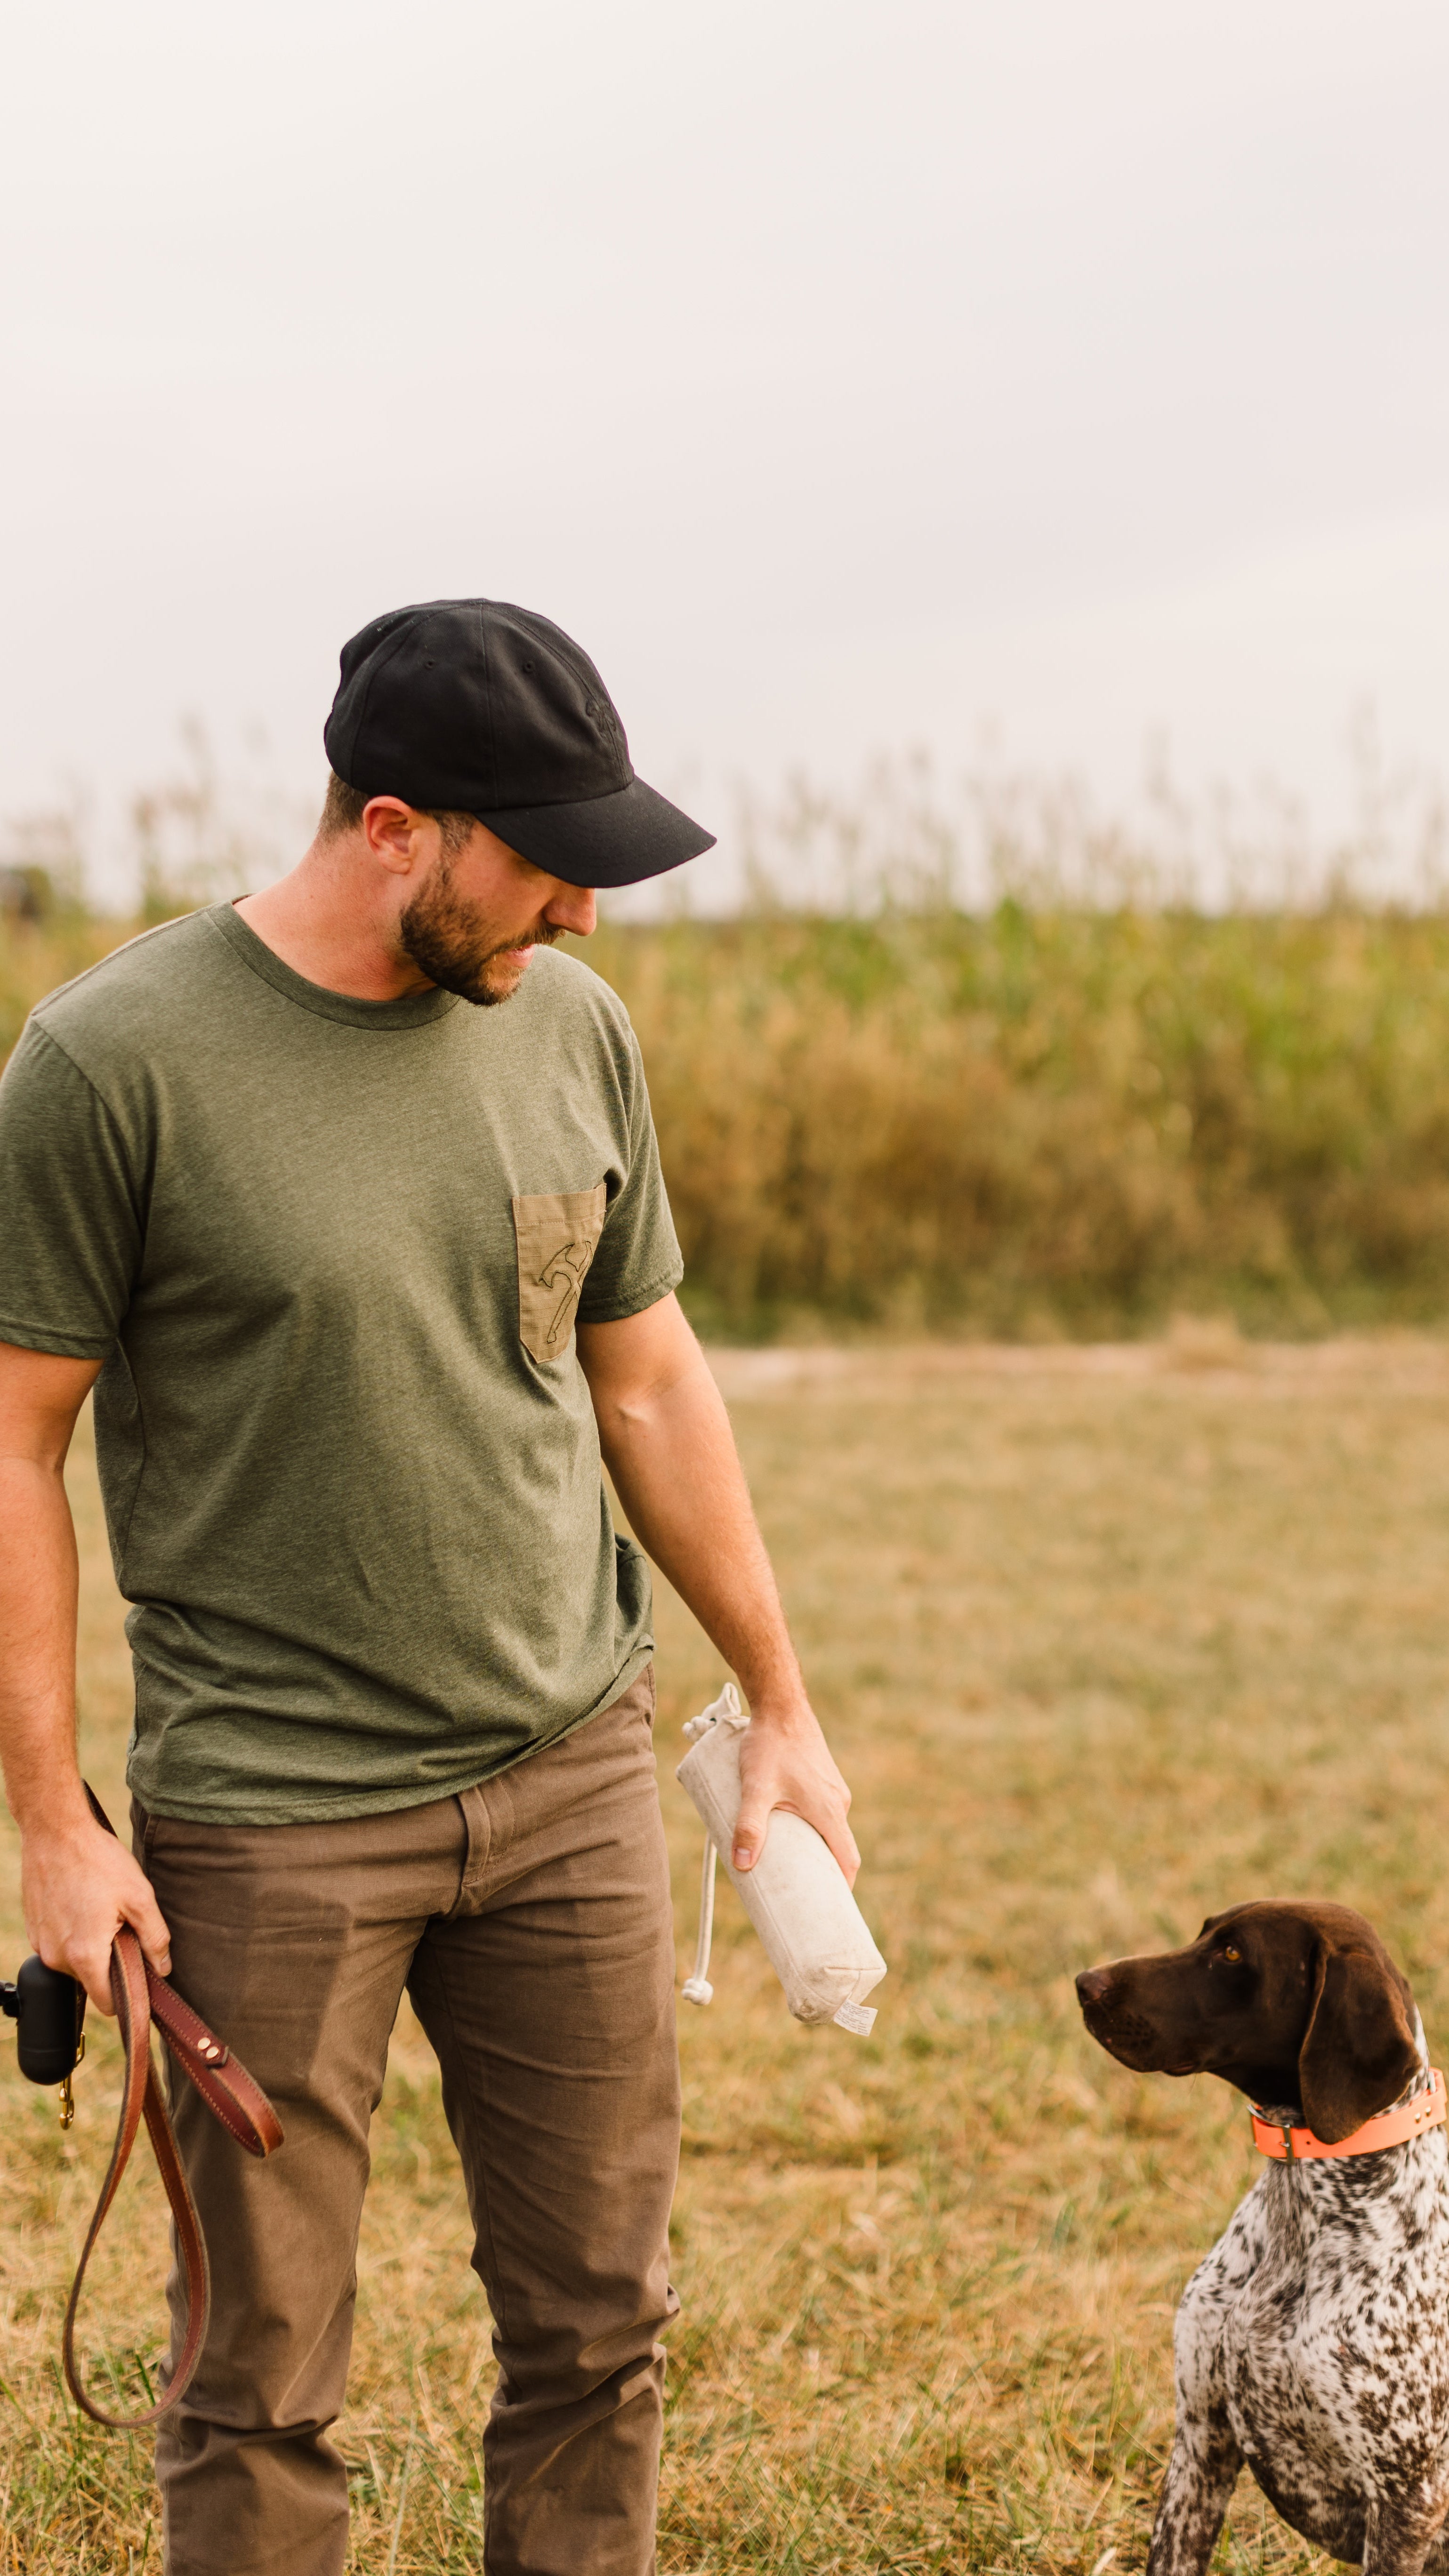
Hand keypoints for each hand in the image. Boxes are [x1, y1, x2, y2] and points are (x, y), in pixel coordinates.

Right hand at [21, 1816, 171, 2014]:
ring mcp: (41, 1944)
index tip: (141, 1978)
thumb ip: (155, 1938)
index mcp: (85, 1954)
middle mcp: (57, 1957)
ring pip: (75, 1963)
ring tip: (101, 1912)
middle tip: (122, 1927)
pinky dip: (74, 1934)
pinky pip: (59, 1946)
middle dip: (110, 1964)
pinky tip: (83, 1905)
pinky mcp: (34, 1930)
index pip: (106, 2003)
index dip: (128, 1995)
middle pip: (91, 1981)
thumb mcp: (139, 1896)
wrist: (55, 1831)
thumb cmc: (98, 1860)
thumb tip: (163, 1970)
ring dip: (91, 1948)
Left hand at [733, 1699, 859, 1884]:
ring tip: (788, 1864)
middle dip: (823, 1872)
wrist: (779, 1705)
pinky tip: (788, 1828)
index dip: (841, 1888)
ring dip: (814, 1846)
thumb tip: (743, 1866)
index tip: (829, 1909)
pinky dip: (811, 1826)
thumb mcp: (755, 1789)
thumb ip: (749, 1827)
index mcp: (829, 1810)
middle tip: (801, 1895)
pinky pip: (822, 1811)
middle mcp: (837, 1801)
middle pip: (838, 1847)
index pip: (847, 1860)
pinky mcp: (822, 1777)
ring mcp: (832, 1787)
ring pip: (828, 1827)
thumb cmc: (769, 1746)